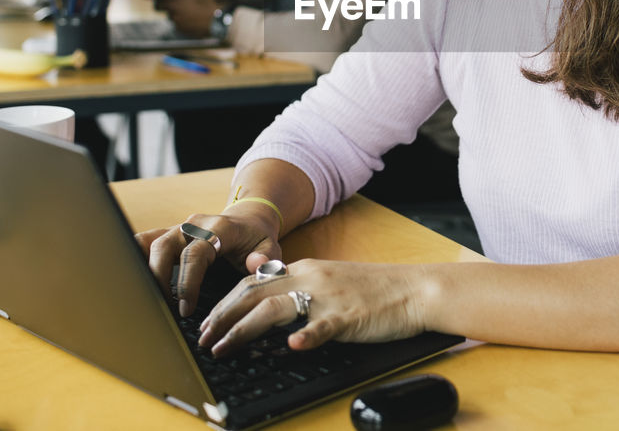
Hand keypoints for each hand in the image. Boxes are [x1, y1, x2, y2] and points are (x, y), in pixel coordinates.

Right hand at [136, 204, 283, 316]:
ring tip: (142, 298)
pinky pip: (145, 241)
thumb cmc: (257, 239)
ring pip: (149, 242)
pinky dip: (134, 257)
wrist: (249, 219)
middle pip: (165, 246)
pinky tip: (129, 280)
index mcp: (219, 228)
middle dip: (158, 278)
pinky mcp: (169, 235)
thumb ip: (267, 259)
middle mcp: (194, 225)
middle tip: (162, 308)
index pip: (195, 254)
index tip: (185, 308)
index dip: (187, 282)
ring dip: (142, 269)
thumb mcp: (270, 247)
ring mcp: (178, 228)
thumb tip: (256, 266)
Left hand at [153, 0, 217, 36]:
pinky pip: (177, 23)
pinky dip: (182, 20)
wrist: (220, 18)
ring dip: (174, 11)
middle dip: (162, 2)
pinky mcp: (181, 29)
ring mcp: (176, 20)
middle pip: (158, 6)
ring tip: (188, 9)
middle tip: (172, 0)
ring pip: (169, 14)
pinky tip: (193, 17)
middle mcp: (172, 8)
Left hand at [197, 260, 429, 355]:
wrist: (415, 289)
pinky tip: (292, 347)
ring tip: (223, 349)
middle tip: (203, 339)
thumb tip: (265, 298)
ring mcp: (329, 297)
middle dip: (222, 317)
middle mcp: (311, 278)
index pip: (252, 282)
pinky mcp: (349, 316)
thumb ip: (299, 286)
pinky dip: (306, 336)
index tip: (207, 322)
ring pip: (275, 309)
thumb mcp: (330, 280)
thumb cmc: (375, 290)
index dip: (224, 302)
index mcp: (305, 269)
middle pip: (254, 294)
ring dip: (243, 330)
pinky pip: (323, 325)